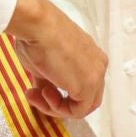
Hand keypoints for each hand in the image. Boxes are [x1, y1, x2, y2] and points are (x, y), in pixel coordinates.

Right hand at [5, 0, 106, 118]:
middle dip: (60, 104)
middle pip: (86, 99)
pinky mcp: (88, 86)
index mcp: (92, 56)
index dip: (60, 94)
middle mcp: (98, 65)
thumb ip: (49, 81)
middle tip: (37, 95)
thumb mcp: (43, 63)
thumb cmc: (37, 35)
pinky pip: (76, 111)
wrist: (37, 25)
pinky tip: (43, 93)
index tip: (37, 89)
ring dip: (56, 108)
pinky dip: (57, 109)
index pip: (83, 86)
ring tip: (37, 94)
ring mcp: (96, 76)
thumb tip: (43, 92)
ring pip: (82, 107)